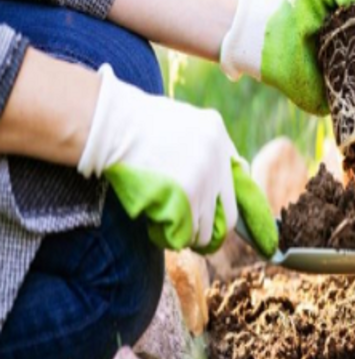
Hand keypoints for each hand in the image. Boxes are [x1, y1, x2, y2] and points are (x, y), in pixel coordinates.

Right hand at [78, 65, 277, 255]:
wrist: (112, 124)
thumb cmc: (135, 122)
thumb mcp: (181, 121)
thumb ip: (201, 143)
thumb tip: (214, 175)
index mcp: (218, 134)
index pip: (238, 179)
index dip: (221, 200)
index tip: (210, 210)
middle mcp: (218, 158)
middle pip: (229, 215)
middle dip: (210, 229)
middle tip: (192, 233)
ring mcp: (205, 179)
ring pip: (206, 230)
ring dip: (189, 235)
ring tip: (168, 229)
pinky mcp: (186, 196)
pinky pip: (186, 232)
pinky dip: (172, 237)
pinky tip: (157, 229)